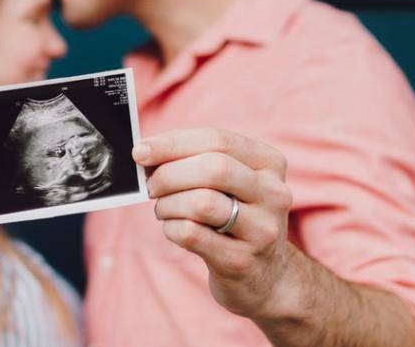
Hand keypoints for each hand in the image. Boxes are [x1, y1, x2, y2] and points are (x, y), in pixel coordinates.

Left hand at [134, 127, 296, 318]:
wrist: (265, 275)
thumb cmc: (235, 217)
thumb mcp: (230, 183)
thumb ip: (195, 160)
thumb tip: (146, 151)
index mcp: (270, 164)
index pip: (218, 140)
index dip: (173, 143)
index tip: (140, 151)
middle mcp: (273, 194)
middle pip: (213, 169)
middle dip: (169, 174)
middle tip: (151, 186)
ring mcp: (262, 230)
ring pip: (201, 203)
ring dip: (168, 204)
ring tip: (163, 209)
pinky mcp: (241, 260)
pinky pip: (192, 234)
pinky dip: (170, 228)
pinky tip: (173, 228)